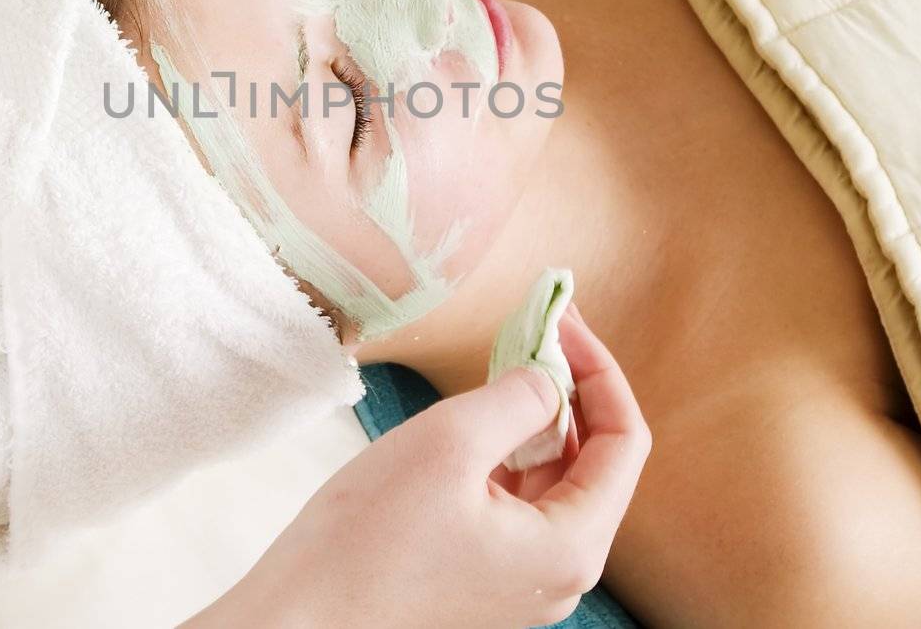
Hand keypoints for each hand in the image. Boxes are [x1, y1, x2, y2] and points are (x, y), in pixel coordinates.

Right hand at [192, 306, 648, 628]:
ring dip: (537, 419)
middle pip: (593, 464)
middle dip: (570, 390)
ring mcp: (520, 583)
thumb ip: (518, 397)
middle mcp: (559, 574)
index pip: (625, 443)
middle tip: (535, 330)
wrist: (296, 623)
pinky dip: (507, 454)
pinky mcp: (482, 582)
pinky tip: (476, 420)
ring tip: (505, 362)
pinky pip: (515, 507)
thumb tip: (549, 377)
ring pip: (551, 484)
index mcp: (570, 547)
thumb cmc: (366, 543)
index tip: (564, 321)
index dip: (600, 371)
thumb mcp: (449, 442)